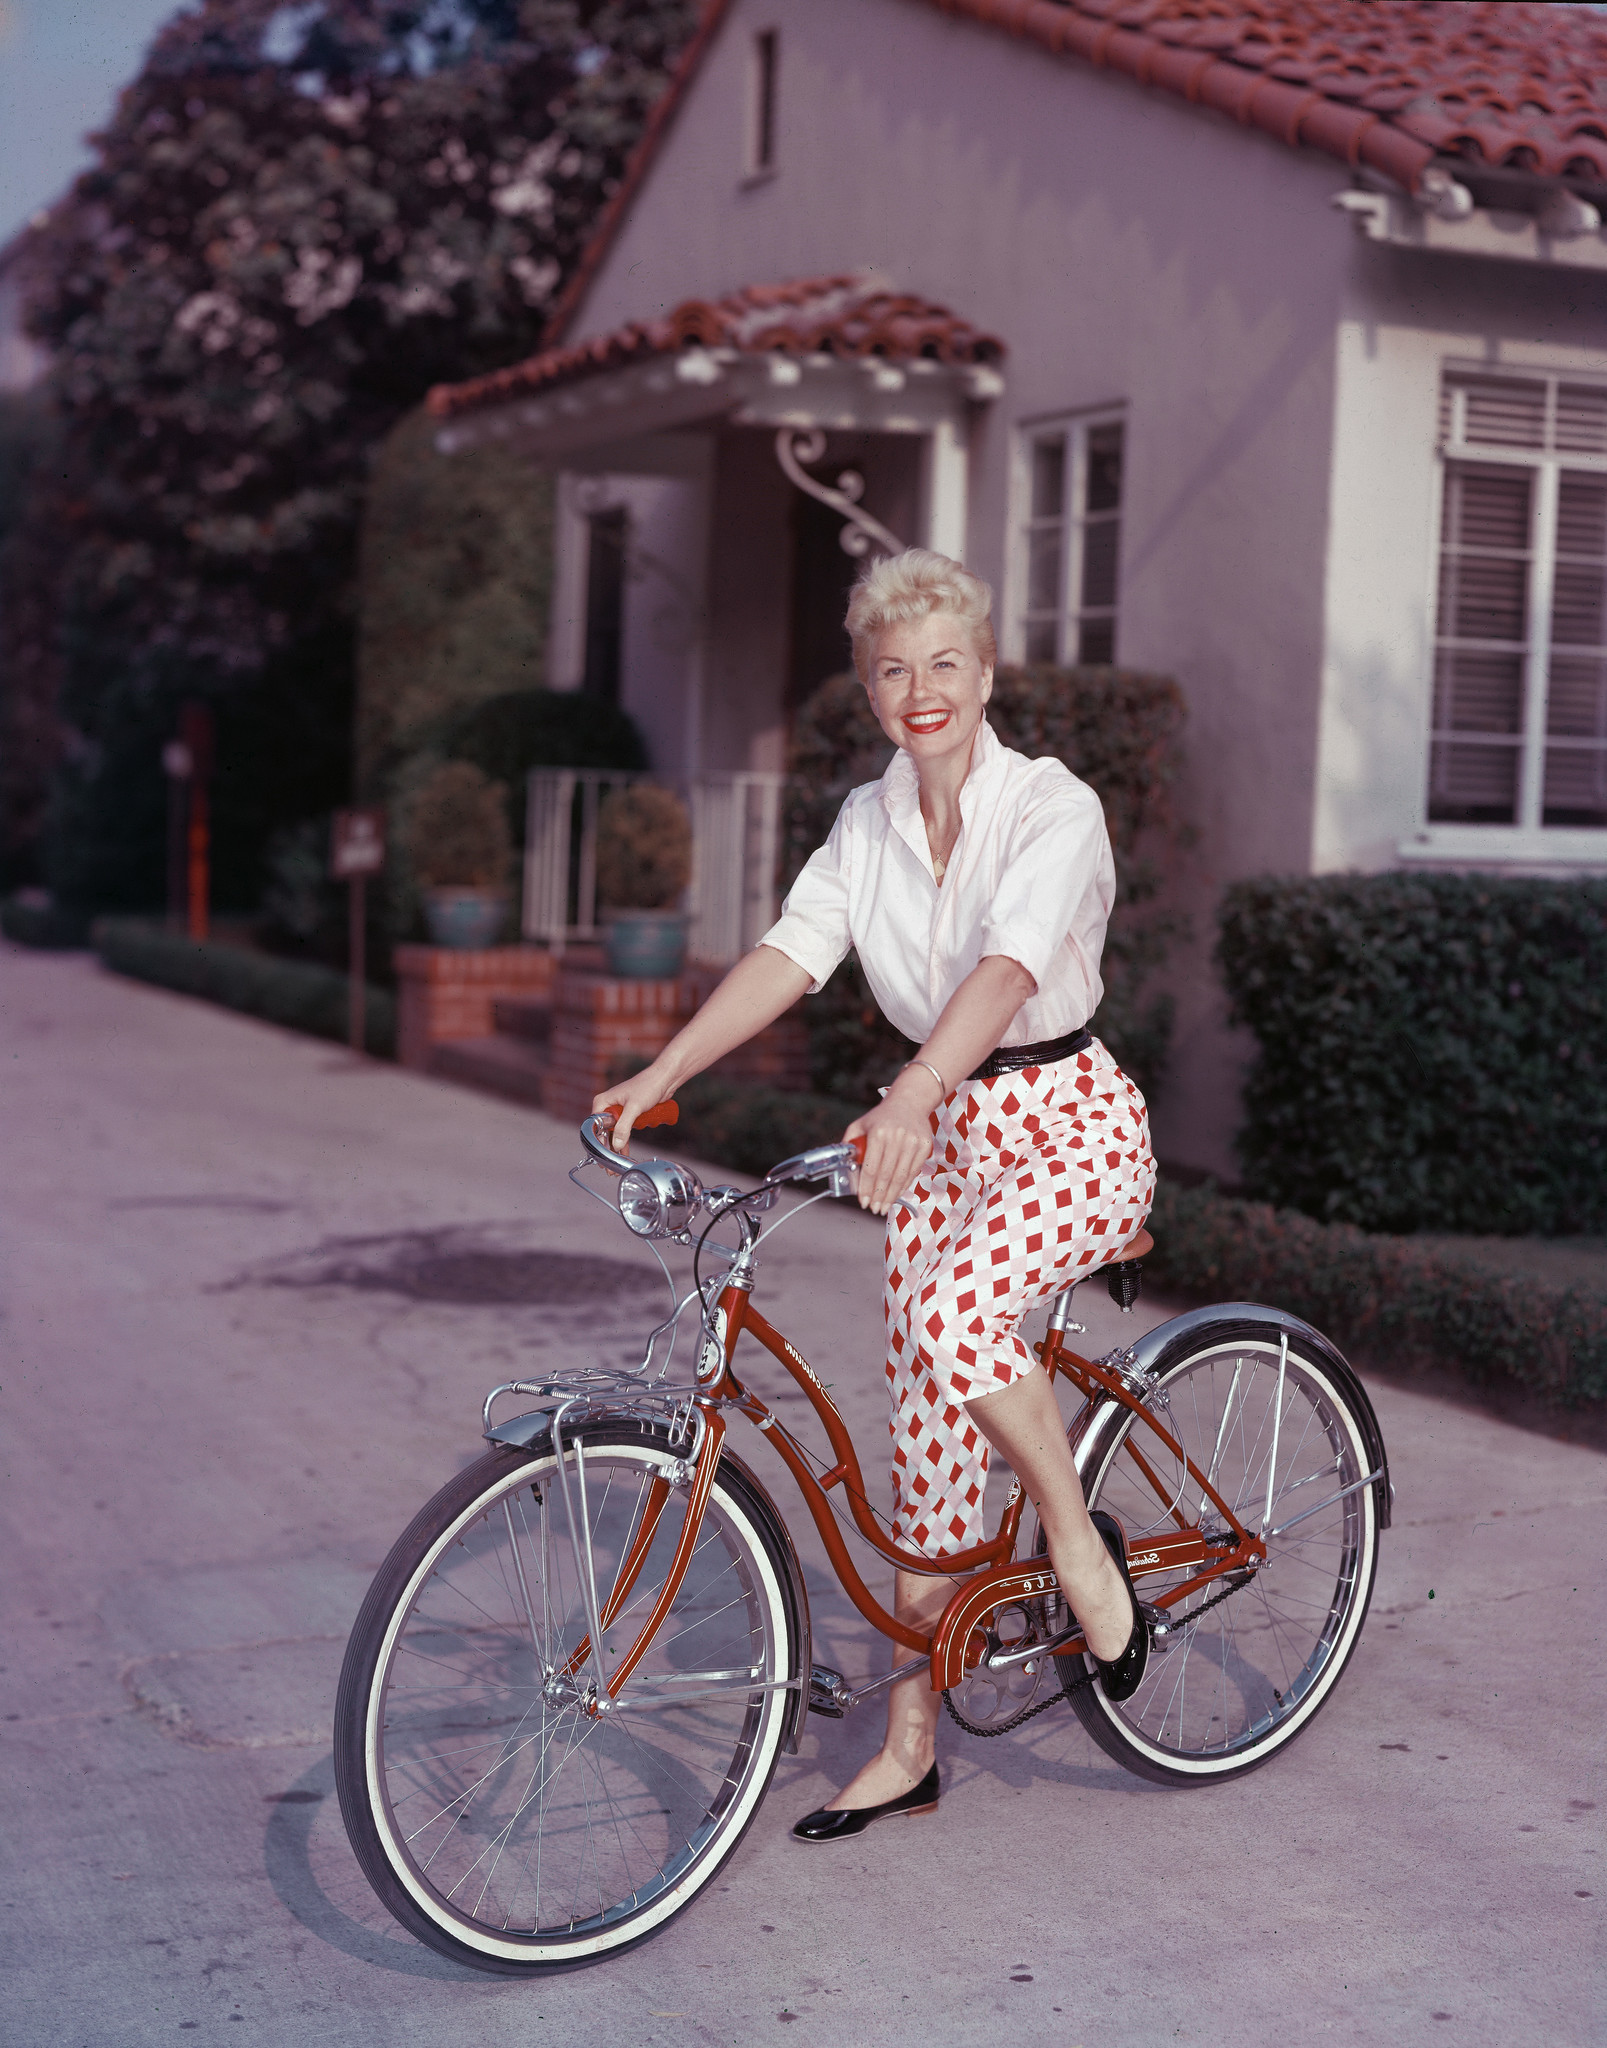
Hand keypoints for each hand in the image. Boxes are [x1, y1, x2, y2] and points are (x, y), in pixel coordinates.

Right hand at [591, 1068, 673, 1155]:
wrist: (664, 1079)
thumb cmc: (648, 1086)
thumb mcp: (634, 1108)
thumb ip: (624, 1127)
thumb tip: (615, 1144)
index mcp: (602, 1102)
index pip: (594, 1127)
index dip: (598, 1143)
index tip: (602, 1157)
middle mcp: (607, 1106)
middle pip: (602, 1132)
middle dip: (606, 1149)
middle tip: (608, 1166)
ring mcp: (618, 1111)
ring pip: (613, 1133)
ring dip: (615, 1147)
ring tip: (616, 1163)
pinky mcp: (628, 1114)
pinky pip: (623, 1130)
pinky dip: (624, 1141)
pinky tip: (624, 1153)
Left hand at [844, 1068, 941, 1215]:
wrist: (909, 1102)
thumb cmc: (881, 1117)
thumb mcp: (860, 1125)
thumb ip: (850, 1145)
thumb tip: (843, 1166)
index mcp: (878, 1133)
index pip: (870, 1168)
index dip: (866, 1188)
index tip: (863, 1201)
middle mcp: (896, 1137)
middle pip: (886, 1176)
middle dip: (878, 1196)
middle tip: (874, 1209)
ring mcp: (913, 1142)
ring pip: (901, 1177)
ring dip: (892, 1195)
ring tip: (884, 1207)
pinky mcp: (925, 1146)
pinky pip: (913, 1172)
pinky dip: (904, 1185)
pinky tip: (896, 1193)